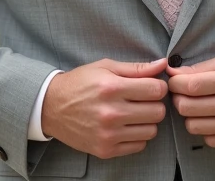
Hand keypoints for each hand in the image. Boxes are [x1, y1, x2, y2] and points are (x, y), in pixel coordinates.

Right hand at [42, 58, 167, 159]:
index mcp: (112, 88)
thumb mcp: (105, 67)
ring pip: (151, 131)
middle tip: (143, 100)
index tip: (151, 86)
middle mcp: (110, 113)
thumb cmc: (80, 83)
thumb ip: (136, 68)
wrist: (51, 107)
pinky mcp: (105, 150)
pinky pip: (139, 145)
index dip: (158, 86)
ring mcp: (108, 134)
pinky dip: (137, 136)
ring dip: (147, 121)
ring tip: (134, 113)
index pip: (156, 90)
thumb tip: (163, 64)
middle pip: (158, 112)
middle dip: (154, 103)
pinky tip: (126, 126)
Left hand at [167, 55, 214, 147]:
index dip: (175, 84)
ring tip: (197, 105)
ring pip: (193, 126)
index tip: (174, 81)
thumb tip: (173, 72)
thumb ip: (200, 68)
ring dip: (190, 115)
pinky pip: (208, 139)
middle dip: (178, 98)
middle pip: (187, 107)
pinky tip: (211, 117)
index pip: (191, 86)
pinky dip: (204, 128)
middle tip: (183, 93)